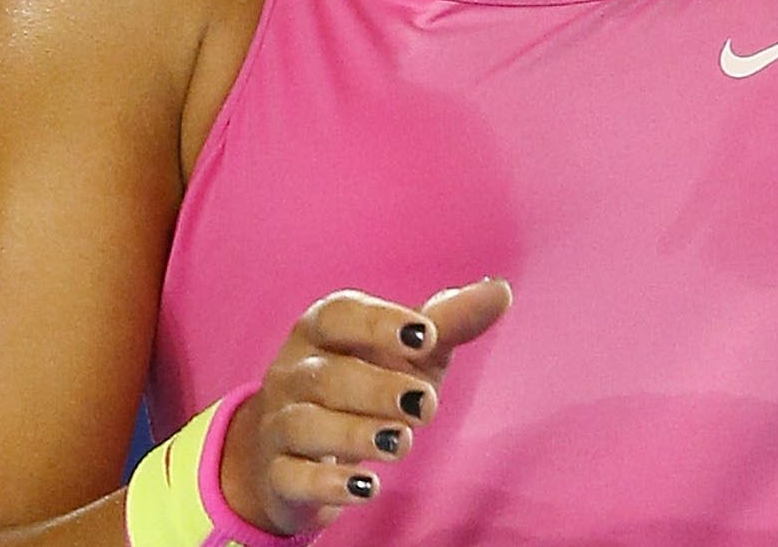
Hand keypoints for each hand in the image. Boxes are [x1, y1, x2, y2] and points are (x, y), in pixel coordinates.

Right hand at [219, 277, 513, 534]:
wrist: (292, 448)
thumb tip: (500, 290)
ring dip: (355, 434)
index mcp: (321, 330)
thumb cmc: (361, 383)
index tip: (426, 336)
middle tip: (427, 405)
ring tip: (401, 443)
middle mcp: (293, 371)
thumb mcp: (405, 354)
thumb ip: (449, 323)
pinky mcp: (277, 474)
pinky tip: (366, 487)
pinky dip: (328, 485)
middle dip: (377, 388)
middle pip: (327, 374)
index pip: (340, 315)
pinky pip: (292, 477)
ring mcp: (278, 423)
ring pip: (306, 424)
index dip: (381, 323)